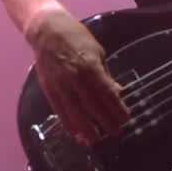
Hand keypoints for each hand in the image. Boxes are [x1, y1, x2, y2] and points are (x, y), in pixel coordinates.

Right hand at [25, 4, 130, 144]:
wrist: (46, 30)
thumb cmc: (75, 36)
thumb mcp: (97, 51)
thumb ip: (106, 73)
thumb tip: (117, 91)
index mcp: (91, 67)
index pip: (107, 94)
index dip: (117, 109)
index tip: (125, 119)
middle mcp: (76, 79)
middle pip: (93, 106)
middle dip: (106, 122)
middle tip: (116, 133)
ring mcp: (60, 85)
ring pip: (75, 112)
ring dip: (86, 129)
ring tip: (95, 140)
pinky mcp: (48, 88)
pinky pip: (59, 110)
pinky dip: (67, 123)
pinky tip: (75, 132)